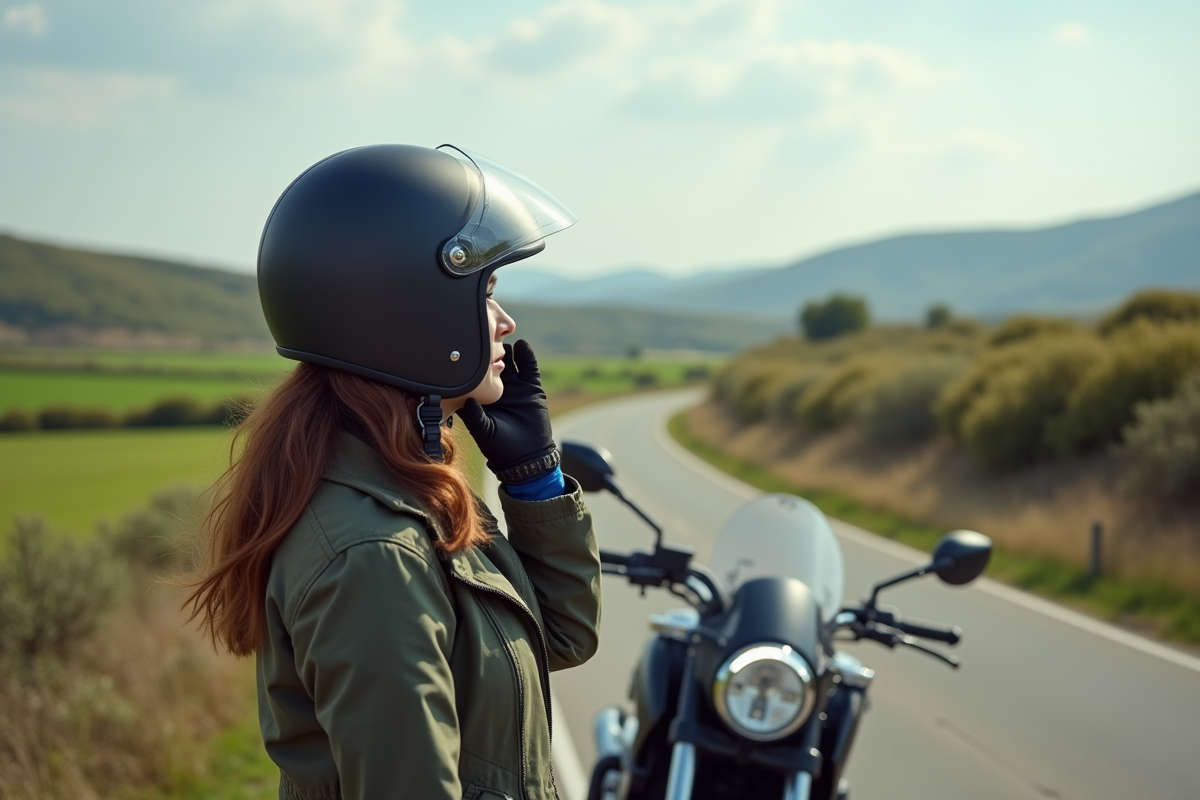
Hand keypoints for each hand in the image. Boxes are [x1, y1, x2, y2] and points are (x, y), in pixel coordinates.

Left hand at [456, 340, 557, 482]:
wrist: (527, 456)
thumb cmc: (500, 447)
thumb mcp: (484, 431)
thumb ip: (474, 416)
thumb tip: (466, 400)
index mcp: (482, 397)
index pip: (474, 374)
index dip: (470, 362)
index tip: (465, 348)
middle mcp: (497, 388)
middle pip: (491, 362)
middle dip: (487, 349)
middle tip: (483, 335)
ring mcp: (515, 386)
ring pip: (509, 360)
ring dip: (505, 348)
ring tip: (501, 336)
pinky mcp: (531, 387)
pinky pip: (529, 367)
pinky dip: (526, 354)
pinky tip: (521, 344)